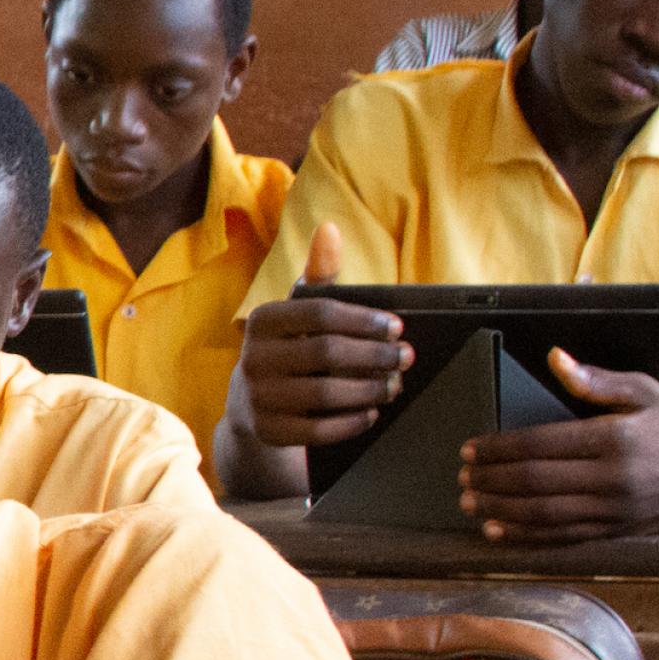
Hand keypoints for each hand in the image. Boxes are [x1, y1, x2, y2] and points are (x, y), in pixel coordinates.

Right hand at [233, 223, 412, 448]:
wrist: (252, 406)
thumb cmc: (291, 349)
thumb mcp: (299, 312)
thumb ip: (319, 274)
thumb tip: (330, 228)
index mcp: (263, 320)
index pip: (320, 313)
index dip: (364, 320)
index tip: (397, 327)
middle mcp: (252, 357)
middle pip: (326, 353)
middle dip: (375, 355)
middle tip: (406, 357)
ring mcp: (257, 397)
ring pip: (324, 393)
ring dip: (369, 389)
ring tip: (394, 384)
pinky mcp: (267, 431)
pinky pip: (317, 430)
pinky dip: (351, 422)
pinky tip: (371, 412)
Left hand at [457, 350, 658, 542]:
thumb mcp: (647, 393)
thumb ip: (597, 381)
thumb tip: (555, 359)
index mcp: (615, 439)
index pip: (540, 443)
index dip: (499, 448)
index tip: (471, 448)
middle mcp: (611, 478)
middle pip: (534, 480)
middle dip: (491, 479)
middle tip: (462, 476)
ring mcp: (613, 509)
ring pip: (543, 513)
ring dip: (500, 509)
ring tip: (469, 502)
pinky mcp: (615, 531)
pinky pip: (562, 537)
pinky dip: (525, 536)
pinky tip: (497, 531)